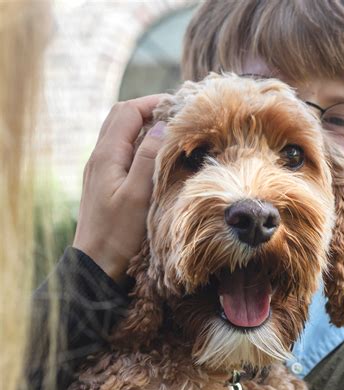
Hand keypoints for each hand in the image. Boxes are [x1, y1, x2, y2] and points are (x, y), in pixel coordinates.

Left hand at [73, 95, 166, 283]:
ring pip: (121, 134)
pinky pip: (121, 152)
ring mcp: (100, 170)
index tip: (180, 107)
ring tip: (171, 134)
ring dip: (144, 127)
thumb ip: (148, 158)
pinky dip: (139, 146)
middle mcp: (99, 157)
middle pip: (122, 117)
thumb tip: (163, 125)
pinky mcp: (104, 183)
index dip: (154, 103)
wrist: (96, 265)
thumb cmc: (117, 235)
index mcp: (106, 155)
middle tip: (178, 117)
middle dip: (149, 110)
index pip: (128, 111)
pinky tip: (156, 159)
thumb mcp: (137, 196)